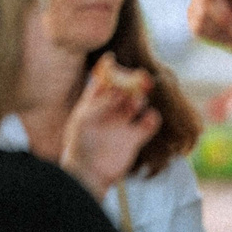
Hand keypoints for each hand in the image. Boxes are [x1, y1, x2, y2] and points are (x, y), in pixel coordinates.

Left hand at [61, 57, 161, 193]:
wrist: (88, 173)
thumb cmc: (80, 146)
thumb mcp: (84, 121)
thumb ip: (100, 104)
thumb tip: (119, 90)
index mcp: (92, 103)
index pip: (103, 81)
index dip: (108, 69)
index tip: (111, 58)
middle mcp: (109, 110)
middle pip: (124, 88)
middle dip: (131, 81)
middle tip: (139, 77)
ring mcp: (123, 123)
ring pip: (137, 102)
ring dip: (139, 99)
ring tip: (136, 102)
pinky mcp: (135, 138)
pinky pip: (149, 123)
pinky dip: (152, 118)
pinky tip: (148, 118)